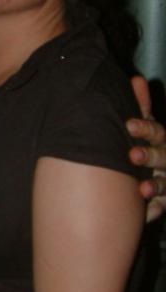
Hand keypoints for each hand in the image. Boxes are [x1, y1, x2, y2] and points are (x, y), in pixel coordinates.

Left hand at [127, 76, 165, 221]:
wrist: (159, 173)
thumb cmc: (149, 145)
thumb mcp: (147, 129)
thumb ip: (141, 106)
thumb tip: (137, 79)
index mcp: (160, 140)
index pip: (157, 132)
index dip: (144, 128)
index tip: (128, 124)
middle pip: (164, 158)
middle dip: (150, 156)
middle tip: (132, 155)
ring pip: (165, 184)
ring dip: (155, 186)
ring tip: (142, 189)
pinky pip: (161, 208)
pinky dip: (153, 210)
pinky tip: (144, 212)